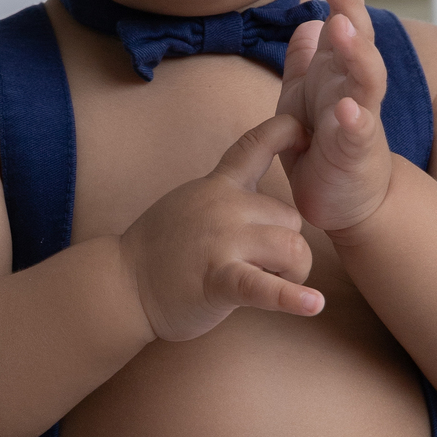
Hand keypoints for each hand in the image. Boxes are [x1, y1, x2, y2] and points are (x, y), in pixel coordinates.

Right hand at [118, 115, 321, 341]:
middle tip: (264, 267)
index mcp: (218, 186)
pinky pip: (264, 287)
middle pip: (292, 218)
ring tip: (269, 285)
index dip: (284, 132)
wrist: (123, 283)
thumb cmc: (162, 248)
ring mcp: (221, 241)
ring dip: (293, 273)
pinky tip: (313, 305)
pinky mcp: (218, 280)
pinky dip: (291, 298)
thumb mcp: (194, 203)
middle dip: (288, 246)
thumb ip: (227, 196)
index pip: (254, 146)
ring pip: (293, 249)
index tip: (304, 131)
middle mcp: (224, 206)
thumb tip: (264, 205)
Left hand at [276, 0, 392, 234]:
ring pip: (365, 77)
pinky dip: (354, 119)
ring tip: (342, 25)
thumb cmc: (320, 142)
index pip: (347, 19)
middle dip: (349, 3)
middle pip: (358, 37)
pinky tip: (348, 107)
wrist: (343, 197)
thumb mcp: (302, 94)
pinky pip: (357, 133)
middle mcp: (354, 85)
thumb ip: (305, 59)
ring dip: (355, 51)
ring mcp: (360, 116)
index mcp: (338, 68)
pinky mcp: (356, 152)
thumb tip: (306, 22)